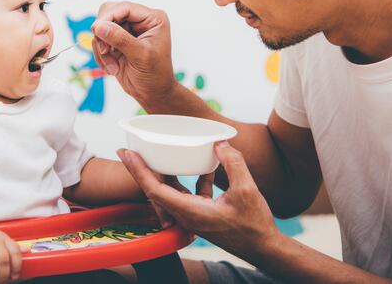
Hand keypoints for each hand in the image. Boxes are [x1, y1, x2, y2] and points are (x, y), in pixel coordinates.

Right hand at [92, 1, 176, 108]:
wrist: (152, 93)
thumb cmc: (155, 75)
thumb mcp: (140, 56)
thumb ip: (120, 39)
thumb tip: (99, 26)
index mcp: (152, 19)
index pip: (125, 7)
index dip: (108, 16)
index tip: (96, 29)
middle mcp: (139, 21)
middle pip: (109, 13)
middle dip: (104, 33)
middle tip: (105, 50)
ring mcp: (127, 31)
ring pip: (101, 29)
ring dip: (103, 49)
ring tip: (113, 66)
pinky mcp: (117, 42)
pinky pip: (99, 41)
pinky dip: (101, 56)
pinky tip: (113, 68)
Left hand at [117, 142, 279, 259]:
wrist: (264, 248)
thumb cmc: (254, 224)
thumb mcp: (247, 189)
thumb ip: (233, 163)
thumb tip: (221, 143)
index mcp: (190, 211)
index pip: (154, 190)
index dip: (138, 170)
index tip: (127, 154)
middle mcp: (186, 215)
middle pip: (155, 190)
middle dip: (141, 170)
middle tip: (129, 150)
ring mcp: (192, 217)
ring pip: (170, 193)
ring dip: (164, 174)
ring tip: (157, 154)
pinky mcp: (201, 216)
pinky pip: (187, 195)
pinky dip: (189, 180)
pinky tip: (204, 167)